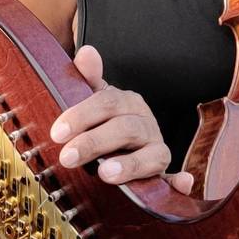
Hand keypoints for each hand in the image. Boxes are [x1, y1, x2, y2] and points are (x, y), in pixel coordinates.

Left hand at [50, 46, 193, 193]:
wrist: (125, 146)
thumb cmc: (106, 121)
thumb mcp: (94, 100)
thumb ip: (88, 78)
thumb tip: (87, 52)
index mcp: (128, 103)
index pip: (107, 103)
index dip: (82, 116)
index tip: (58, 132)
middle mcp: (145, 124)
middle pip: (125, 129)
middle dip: (95, 142)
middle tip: (68, 156)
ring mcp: (156, 149)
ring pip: (151, 154)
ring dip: (131, 164)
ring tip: (105, 173)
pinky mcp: (163, 173)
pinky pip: (175, 178)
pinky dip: (180, 181)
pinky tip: (181, 185)